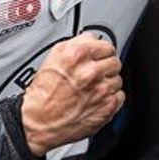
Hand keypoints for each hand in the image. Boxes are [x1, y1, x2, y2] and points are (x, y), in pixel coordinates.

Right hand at [20, 33, 124, 156]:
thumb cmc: (43, 93)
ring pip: (117, 80)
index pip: (107, 46)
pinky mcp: (107, 107)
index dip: (101, 52)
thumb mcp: (53, 57)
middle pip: (115, 62)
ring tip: (91, 89)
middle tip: (93, 75)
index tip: (98, 57)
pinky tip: (96, 100)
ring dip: (107, 84)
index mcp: (78, 55)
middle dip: (105, 68)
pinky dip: (110, 99)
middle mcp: (91, 72)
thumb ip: (76, 42)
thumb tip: (91, 38)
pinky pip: (119, 96)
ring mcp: (101, 90)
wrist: (39, 121)